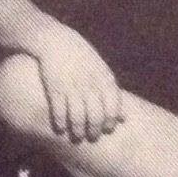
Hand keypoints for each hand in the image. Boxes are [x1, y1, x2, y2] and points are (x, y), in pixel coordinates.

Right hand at [33, 25, 124, 143]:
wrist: (53, 39)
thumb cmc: (81, 57)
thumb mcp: (101, 71)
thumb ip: (113, 94)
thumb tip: (124, 119)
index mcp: (104, 78)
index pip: (112, 108)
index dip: (110, 122)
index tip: (107, 129)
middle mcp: (89, 84)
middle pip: (96, 116)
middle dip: (94, 130)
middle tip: (92, 137)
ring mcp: (71, 85)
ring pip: (77, 116)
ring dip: (78, 130)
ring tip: (77, 136)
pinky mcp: (53, 86)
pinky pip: (59, 110)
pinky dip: (60, 121)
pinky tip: (60, 127)